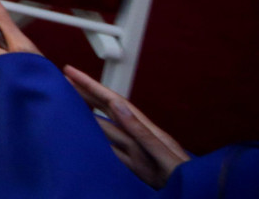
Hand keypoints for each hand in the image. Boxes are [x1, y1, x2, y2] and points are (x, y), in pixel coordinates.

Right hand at [63, 66, 189, 187]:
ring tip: (67, 107)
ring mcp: (137, 154)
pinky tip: (86, 140)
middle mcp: (139, 139)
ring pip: (105, 131)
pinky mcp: (136, 169)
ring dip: (87, 118)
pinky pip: (110, 152)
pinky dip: (95, 144)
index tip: (71, 72)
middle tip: (63, 82)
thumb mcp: (166, 156)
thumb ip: (143, 133)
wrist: (195, 196)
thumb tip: (119, 106)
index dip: (92, 86)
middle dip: (86, 95)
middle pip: (107, 112)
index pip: (114, 102)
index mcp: (148, 131)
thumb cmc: (188, 180)